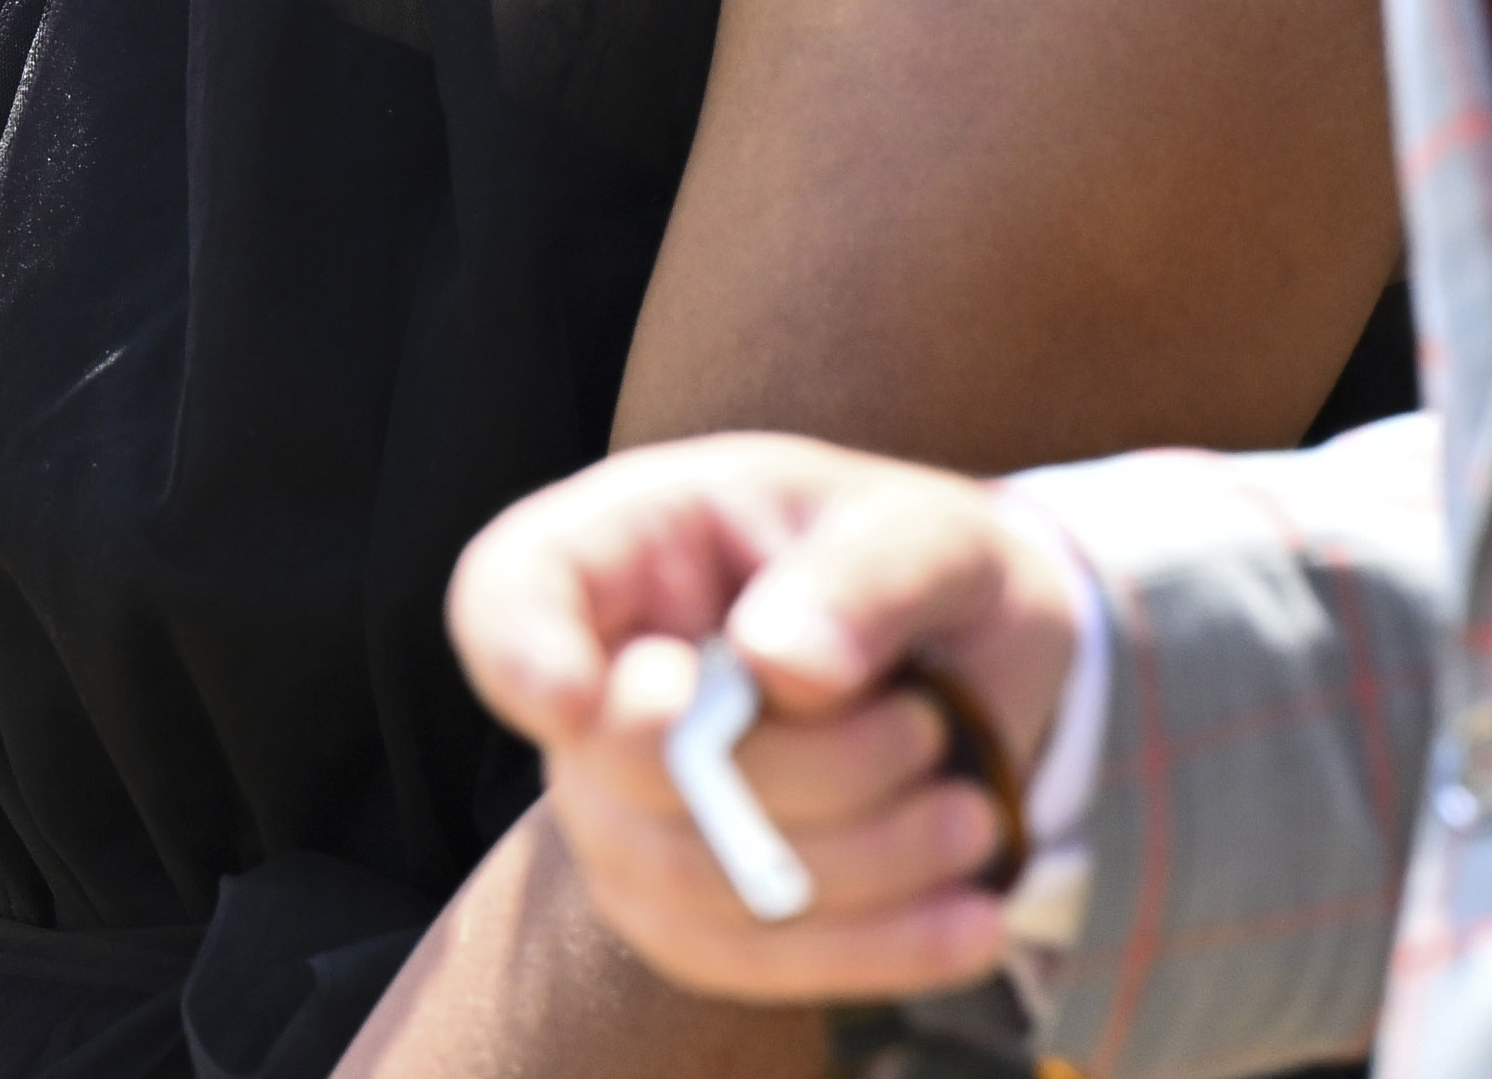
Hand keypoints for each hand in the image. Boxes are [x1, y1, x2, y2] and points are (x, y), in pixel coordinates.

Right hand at [446, 434, 1084, 1007]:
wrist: (979, 664)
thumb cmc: (924, 569)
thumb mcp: (931, 532)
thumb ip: (865, 578)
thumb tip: (783, 667)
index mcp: (633, 543)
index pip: (511, 590)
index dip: (518, 649)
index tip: (582, 697)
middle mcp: (602, 679)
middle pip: (628, 764)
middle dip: (805, 770)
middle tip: (925, 729)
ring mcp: (624, 809)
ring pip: (694, 881)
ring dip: (858, 863)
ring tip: (972, 817)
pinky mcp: (683, 912)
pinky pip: (744, 959)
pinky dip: (870, 949)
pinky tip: (970, 921)